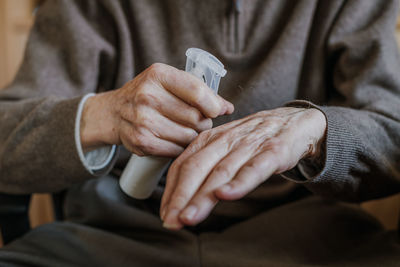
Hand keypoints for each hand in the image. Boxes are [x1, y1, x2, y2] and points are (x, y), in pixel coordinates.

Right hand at [80, 63, 233, 154]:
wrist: (114, 112)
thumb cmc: (149, 95)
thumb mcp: (169, 83)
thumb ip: (199, 92)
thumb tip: (228, 108)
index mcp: (158, 75)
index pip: (198, 92)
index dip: (213, 105)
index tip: (216, 110)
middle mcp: (148, 96)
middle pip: (197, 118)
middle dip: (203, 123)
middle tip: (196, 121)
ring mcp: (143, 120)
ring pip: (189, 137)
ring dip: (193, 137)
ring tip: (184, 130)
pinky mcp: (142, 142)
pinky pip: (177, 150)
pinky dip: (181, 148)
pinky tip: (175, 140)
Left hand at [160, 107, 325, 229]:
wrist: (294, 122)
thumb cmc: (255, 139)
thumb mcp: (225, 148)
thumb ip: (206, 167)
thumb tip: (181, 198)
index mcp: (210, 139)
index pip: (183, 165)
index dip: (172, 191)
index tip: (165, 214)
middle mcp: (226, 140)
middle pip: (197, 168)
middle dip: (181, 197)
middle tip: (171, 221)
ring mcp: (249, 145)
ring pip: (221, 171)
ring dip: (203, 196)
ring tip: (189, 217)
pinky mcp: (273, 151)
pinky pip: (254, 168)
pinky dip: (240, 182)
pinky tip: (227, 195)